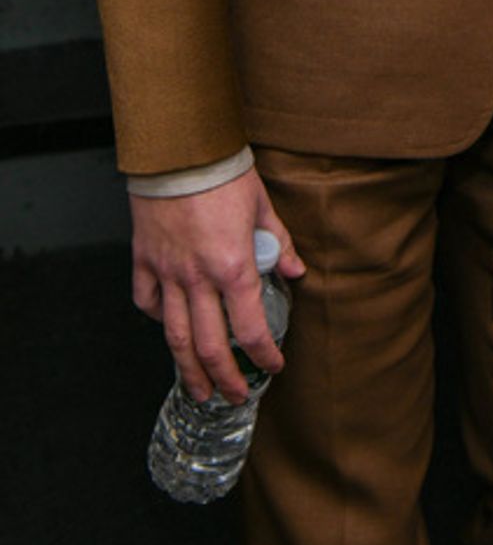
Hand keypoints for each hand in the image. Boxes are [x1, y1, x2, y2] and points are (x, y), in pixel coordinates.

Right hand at [131, 167, 305, 403]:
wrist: (179, 148)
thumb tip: (296, 272)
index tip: (272, 366)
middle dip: (225, 378)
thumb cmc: (223, 173)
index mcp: (233, 266)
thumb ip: (278, 243)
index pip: (251, 328)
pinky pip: (148, 303)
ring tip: (199, 390)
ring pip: (175, 337)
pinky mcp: (144, 261)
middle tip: (234, 396)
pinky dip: (158, 321)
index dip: (263, 355)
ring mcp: (167, 272)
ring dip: (189, 370)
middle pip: (210, 346)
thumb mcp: (262, 206)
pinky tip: (169, 328)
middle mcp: (198, 278)